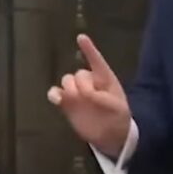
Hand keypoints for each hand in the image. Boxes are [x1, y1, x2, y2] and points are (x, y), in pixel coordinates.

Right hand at [47, 34, 130, 157]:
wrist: (112, 136)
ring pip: (67, 82)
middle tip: (90, 98)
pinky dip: (54, 94)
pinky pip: (56, 94)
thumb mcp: (116, 108)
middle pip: (78, 74)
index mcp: (105, 79)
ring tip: (78, 101)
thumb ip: (102, 100)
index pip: (96, 60)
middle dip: (82, 84)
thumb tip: (85, 94)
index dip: (89, 49)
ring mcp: (77, 93)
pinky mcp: (67, 104)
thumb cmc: (118, 118)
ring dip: (69, 89)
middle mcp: (89, 82)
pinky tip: (56, 98)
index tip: (81, 38)